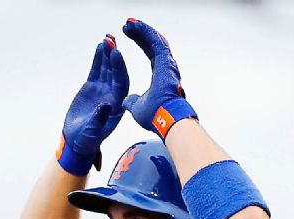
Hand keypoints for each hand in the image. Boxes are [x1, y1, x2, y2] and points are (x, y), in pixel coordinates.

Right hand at [58, 35, 128, 175]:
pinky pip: (97, 70)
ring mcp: (103, 90)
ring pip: (107, 68)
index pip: (121, 83)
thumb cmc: (87, 140)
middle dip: (114, 57)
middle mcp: (113, 95)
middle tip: (112, 41)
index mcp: (118, 105)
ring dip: (108, 54)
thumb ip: (99, 119)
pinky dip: (99, 59)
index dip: (119, 68)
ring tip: (107, 38)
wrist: (76, 141)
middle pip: (116, 72)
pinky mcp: (93, 87)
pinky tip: (100, 46)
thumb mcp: (93, 132)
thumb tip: (105, 106)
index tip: (116, 54)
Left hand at [121, 18, 196, 138]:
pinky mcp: (165, 62)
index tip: (129, 34)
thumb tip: (126, 101)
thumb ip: (133, 102)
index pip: (150, 53)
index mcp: (161, 76)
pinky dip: (145, 33)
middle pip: (152, 44)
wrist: (165, 121)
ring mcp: (167, 64)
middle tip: (129, 24)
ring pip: (154, 40)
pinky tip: (136, 25)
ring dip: (142, 30)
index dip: (141, 42)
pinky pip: (155, 42)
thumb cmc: (155, 117)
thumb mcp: (137, 107)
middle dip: (140, 33)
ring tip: (130, 22)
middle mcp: (167, 68)